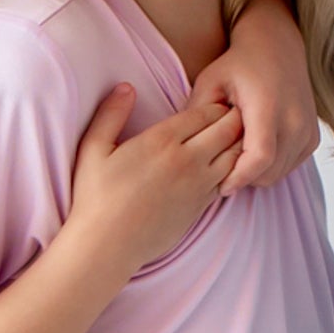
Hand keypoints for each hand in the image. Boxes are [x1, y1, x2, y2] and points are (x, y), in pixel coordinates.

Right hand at [60, 81, 244, 269]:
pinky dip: (237, 168)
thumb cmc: (95, 197)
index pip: (205, 112)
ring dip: (240, 142)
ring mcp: (198, 186)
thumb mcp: (93, 149)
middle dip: (235, 117)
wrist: (108, 246)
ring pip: (236, 155)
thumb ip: (110, 114)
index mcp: (162, 141)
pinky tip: (231, 162)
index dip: (216, 103)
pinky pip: (230, 180)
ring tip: (239, 134)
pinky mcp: (202, 207)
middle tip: (236, 111)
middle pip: (227, 130)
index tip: (218, 98)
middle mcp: (187, 161)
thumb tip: (126, 86)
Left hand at [197, 0, 319, 187]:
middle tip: (222, 166)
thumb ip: (198, 117)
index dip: (239, 178)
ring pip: (278, 174)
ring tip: (237, 154)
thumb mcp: (209, 82)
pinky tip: (255, 149)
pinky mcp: (312, 137)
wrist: (276, 46)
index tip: (221, 186)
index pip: (260, 158)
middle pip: (268, 172)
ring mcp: (307, 129)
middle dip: (244, 177)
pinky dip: (271, 166)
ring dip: (256, 173)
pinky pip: (289, 167)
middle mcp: (295, 120)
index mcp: (268, 106)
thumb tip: (188, 152)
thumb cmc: (238, 64)